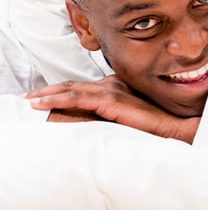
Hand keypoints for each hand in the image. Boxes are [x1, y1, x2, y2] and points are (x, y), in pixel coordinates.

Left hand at [26, 76, 199, 142]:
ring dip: (48, 93)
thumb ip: (113, 111)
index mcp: (119, 85)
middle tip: (32, 95)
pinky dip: (56, 98)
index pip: (85, 86)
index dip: (64, 89)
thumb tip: (95, 119)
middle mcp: (113, 82)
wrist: (172, 126)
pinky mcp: (109, 99)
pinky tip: (42, 102)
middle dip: (50, 89)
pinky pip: (76, 97)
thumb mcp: (129, 115)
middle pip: (75, 84)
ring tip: (32, 99)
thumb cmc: (155, 124)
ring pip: (71, 88)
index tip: (46, 95)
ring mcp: (111, 89)